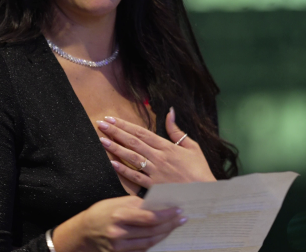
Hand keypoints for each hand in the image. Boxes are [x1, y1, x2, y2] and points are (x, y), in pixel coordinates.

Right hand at [51, 195, 185, 251]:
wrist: (83, 233)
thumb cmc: (100, 213)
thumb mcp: (116, 203)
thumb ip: (136, 205)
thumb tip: (158, 204)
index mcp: (119, 215)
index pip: (150, 217)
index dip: (167, 215)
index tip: (178, 210)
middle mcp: (119, 233)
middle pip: (152, 231)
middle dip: (170, 225)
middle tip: (182, 219)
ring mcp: (119, 247)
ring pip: (149, 243)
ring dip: (164, 235)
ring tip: (174, 227)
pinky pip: (141, 250)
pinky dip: (153, 244)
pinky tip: (161, 237)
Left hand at [97, 106, 215, 188]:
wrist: (204, 193)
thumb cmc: (199, 170)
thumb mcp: (192, 146)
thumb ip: (177, 130)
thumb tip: (170, 111)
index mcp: (167, 146)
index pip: (141, 132)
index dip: (125, 125)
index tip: (112, 119)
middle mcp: (158, 157)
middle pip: (133, 142)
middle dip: (116, 132)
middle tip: (101, 124)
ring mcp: (155, 172)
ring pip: (132, 157)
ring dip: (116, 148)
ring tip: (102, 140)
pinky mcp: (154, 186)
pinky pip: (136, 177)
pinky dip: (124, 170)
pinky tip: (112, 164)